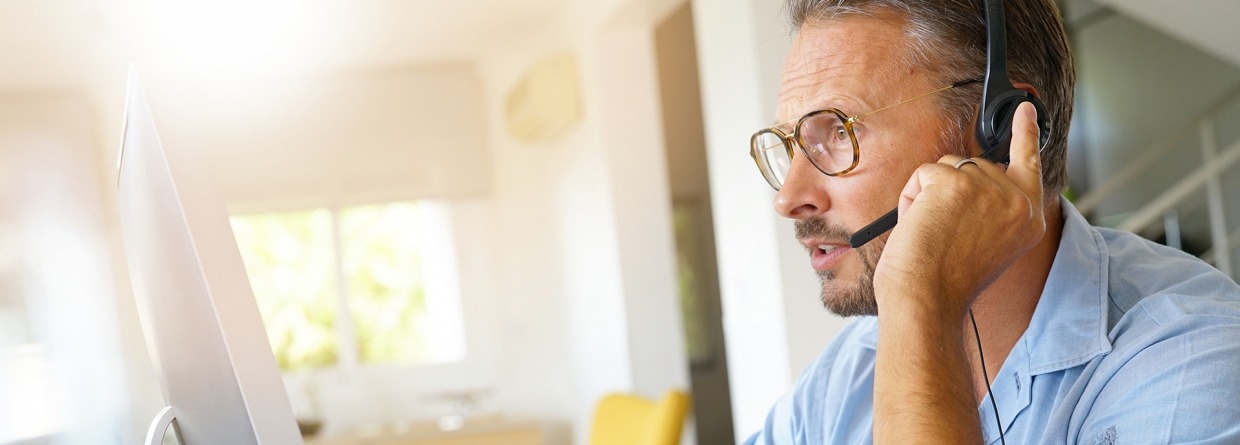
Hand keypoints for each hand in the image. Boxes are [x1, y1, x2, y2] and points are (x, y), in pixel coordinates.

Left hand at [873, 102, 1046, 321]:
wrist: (928, 299)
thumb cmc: (945, 283)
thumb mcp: (984, 245)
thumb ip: (987, 211)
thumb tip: (961, 179)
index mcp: (1028, 221)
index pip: (1029, 165)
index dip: (1025, 134)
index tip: (1024, 109)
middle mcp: (1017, 202)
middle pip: (973, 167)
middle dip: (948, 193)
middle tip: (944, 235)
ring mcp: (988, 188)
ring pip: (946, 169)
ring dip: (928, 198)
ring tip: (934, 235)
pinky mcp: (955, 181)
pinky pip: (922, 175)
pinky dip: (911, 198)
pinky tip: (920, 225)